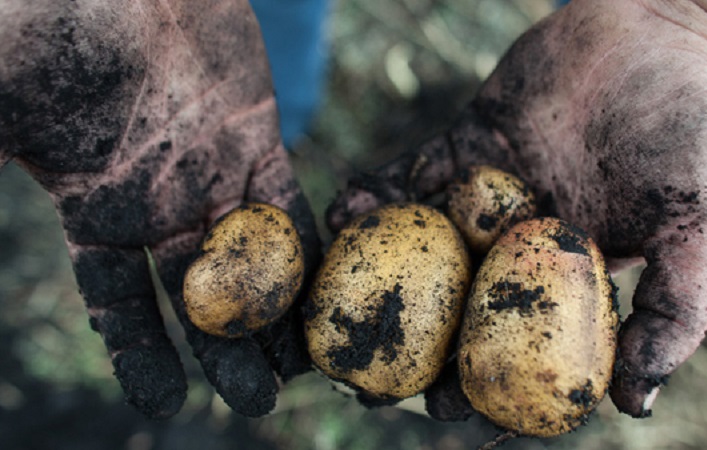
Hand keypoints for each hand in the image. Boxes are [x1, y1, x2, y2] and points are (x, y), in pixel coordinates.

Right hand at [0, 0, 318, 418]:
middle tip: (260, 402)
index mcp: (96, 207)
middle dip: (227, 348)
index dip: (138, 352)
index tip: (167, 404)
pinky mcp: (256, 136)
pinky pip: (287, 201)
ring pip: (252, 257)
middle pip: (199, 292)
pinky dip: (305, 243)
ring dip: (278, 310)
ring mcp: (210, 170)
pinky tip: (324, 287)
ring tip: (304, 364)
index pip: (116, 300)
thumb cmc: (48, 37)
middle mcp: (158, 199)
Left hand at [327, 0, 706, 416]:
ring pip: (426, 244)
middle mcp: (524, 239)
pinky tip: (344, 214)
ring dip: (379, 272)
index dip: (482, 378)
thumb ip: (674, 313)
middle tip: (365, 371)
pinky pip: (414, 173)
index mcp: (573, 271)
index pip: (519, 340)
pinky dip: (379, 194)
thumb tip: (634, 407)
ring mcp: (490, 192)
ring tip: (331, 300)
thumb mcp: (701, 229)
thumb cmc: (698, 129)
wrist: (669, 28)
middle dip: (414, 339)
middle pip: (460, 301)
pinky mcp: (465, 142)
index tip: (443, 409)